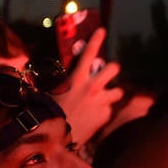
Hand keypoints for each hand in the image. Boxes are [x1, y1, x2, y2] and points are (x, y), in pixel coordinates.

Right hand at [56, 27, 122, 146]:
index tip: (102, 31)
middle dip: (111, 70)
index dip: (96, 40)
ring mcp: (101, 101)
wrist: (55, 137)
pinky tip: (92, 119)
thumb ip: (59, 85)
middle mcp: (92, 87)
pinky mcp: (105, 115)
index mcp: (77, 79)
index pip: (88, 53)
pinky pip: (109, 110)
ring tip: (101, 101)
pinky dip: (102, 113)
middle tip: (107, 75)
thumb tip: (53, 80)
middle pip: (114, 68)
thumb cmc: (49, 114)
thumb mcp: (51, 94)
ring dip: (111, 94)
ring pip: (118, 91)